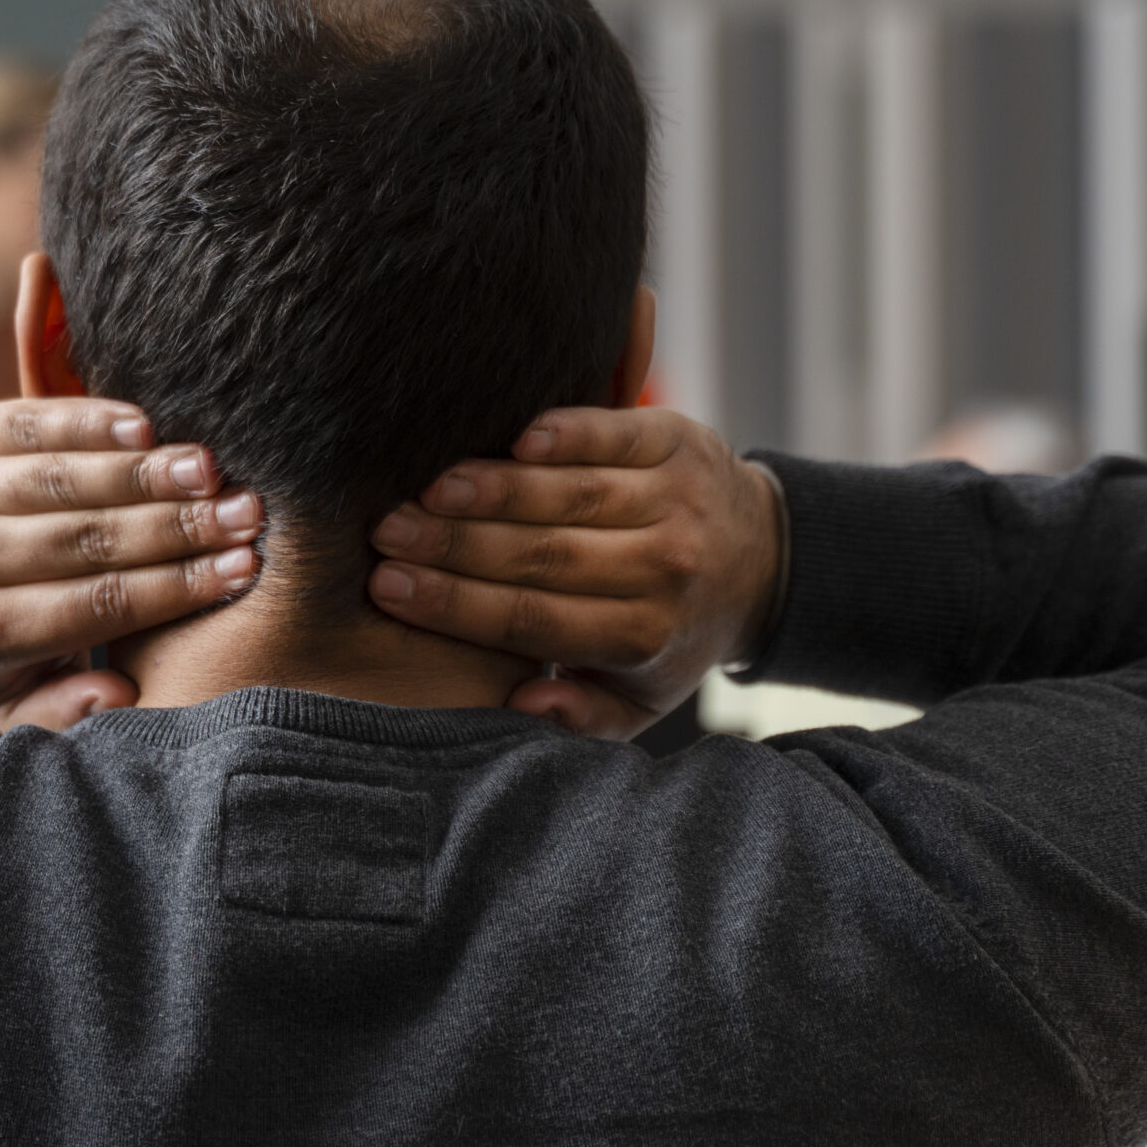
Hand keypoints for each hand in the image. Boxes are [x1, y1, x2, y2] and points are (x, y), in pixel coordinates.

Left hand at [0, 398, 259, 730]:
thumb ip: (63, 713)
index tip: (241, 569)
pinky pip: (34, 424)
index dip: (177, 586)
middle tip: (248, 514)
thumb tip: (118, 695)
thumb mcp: (7, 697)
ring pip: (67, 480)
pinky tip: (146, 426)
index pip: (101, 603)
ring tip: (210, 469)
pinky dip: (90, 421)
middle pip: (90, 539)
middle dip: (180, 527)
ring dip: (145, 472)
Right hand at [365, 407, 783, 738]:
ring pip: (571, 494)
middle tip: (386, 531)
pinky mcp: (681, 442)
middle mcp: (665, 568)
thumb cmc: (672, 633)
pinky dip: (563, 432)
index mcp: (644, 636)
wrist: (761, 561)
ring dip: (494, 488)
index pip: (530, 619)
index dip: (454, 604)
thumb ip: (583, 714)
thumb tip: (525, 701)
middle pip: (542, 554)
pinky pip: (613, 433)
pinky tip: (511, 438)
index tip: (388, 588)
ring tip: (427, 488)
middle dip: (455, 544)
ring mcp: (678, 500)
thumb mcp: (639, 698)